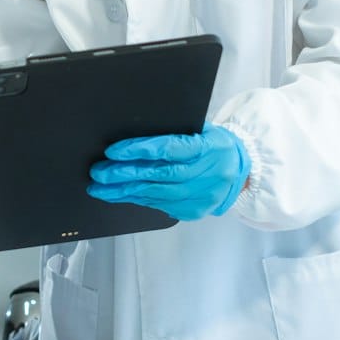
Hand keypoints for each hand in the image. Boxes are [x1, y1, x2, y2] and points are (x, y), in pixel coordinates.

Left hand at [86, 125, 248, 220]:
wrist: (240, 169)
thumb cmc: (213, 143)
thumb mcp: (200, 129)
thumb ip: (173, 132)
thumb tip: (133, 131)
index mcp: (207, 148)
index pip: (169, 149)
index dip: (139, 150)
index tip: (113, 151)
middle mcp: (205, 174)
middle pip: (159, 175)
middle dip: (124, 175)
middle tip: (99, 173)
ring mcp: (201, 195)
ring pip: (156, 194)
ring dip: (124, 191)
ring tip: (100, 188)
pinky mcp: (194, 210)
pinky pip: (160, 205)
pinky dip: (138, 199)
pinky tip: (120, 195)